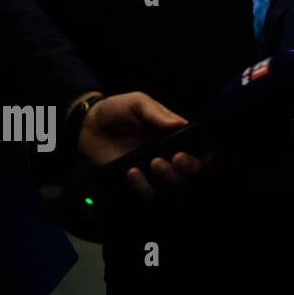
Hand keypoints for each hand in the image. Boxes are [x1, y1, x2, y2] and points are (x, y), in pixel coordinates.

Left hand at [76, 91, 206, 200]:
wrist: (87, 124)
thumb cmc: (117, 109)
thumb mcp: (138, 103)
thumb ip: (158, 114)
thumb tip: (181, 123)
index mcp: (173, 134)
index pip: (198, 147)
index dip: (206, 153)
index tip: (206, 154)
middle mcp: (166, 153)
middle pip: (190, 169)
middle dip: (189, 165)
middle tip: (177, 157)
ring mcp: (151, 169)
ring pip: (172, 183)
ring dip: (168, 175)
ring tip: (154, 162)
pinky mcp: (134, 180)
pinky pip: (146, 191)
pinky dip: (142, 185)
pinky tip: (132, 172)